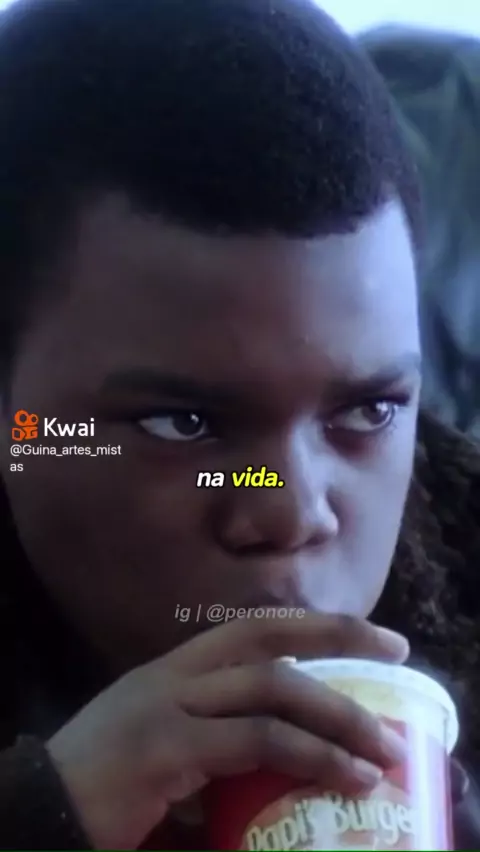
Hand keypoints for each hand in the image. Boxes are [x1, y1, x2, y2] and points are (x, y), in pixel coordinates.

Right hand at [47, 611, 408, 849]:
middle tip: (396, 653)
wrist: (38, 811)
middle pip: (270, 642)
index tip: (371, 634)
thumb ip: (215, 747)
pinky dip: (309, 755)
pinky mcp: (167, 746)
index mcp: (175, 670)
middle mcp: (174, 675)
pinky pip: (255, 741)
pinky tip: (343, 774)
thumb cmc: (103, 787)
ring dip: (337, 714)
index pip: (254, 629)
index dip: (315, 625)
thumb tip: (275, 767)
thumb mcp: (165, 751)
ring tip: (382, 747)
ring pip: (272, 687)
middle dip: (340, 639)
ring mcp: (169, 705)